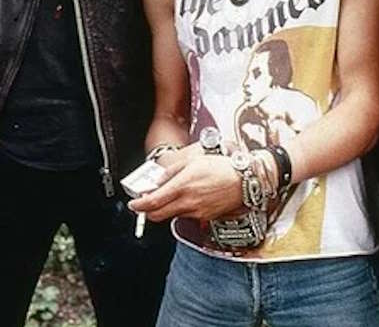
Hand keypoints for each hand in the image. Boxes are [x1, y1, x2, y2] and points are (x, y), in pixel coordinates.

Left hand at [128, 152, 242, 221]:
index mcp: (182, 186)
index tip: (133, 204)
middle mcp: (187, 202)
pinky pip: (186, 215)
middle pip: (157, 215)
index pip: (152, 202)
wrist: (244, 181)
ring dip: (166, 208)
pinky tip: (188, 198)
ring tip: (171, 195)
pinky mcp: (205, 217)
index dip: (139, 205)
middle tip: (145, 204)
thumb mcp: (192, 161)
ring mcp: (196, 212)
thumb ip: (171, 171)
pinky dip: (181, 209)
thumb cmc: (221, 167)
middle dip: (147, 212)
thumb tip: (157, 181)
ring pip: (172, 215)